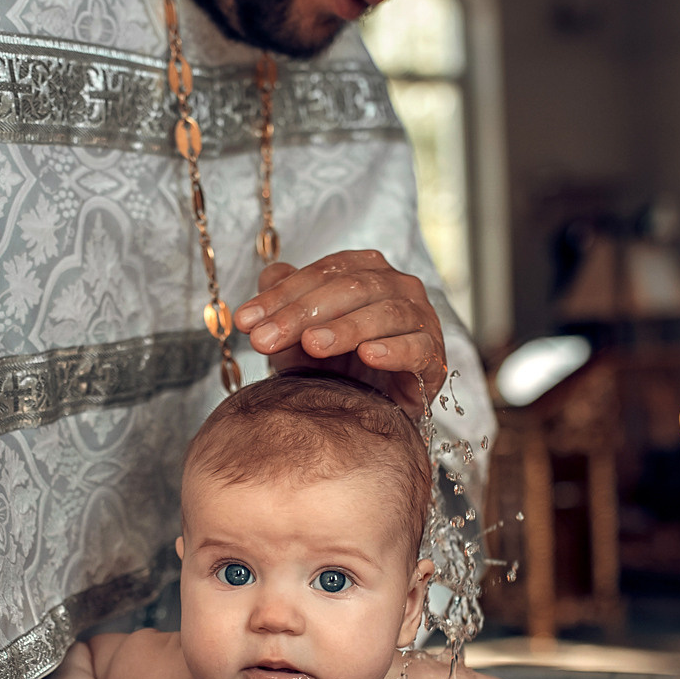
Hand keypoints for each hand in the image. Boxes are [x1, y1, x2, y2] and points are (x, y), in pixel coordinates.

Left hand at [233, 252, 448, 414]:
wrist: (371, 408)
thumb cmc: (335, 364)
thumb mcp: (298, 333)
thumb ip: (282, 302)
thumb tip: (268, 275)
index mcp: (365, 269)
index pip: (321, 274)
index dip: (280, 296)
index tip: (245, 322)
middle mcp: (397, 285)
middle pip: (350, 289)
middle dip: (302, 314)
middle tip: (265, 339)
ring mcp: (421, 318)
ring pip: (384, 313)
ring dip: (345, 329)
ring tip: (312, 345)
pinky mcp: (434, 355)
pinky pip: (417, 347)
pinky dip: (394, 349)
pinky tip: (369, 356)